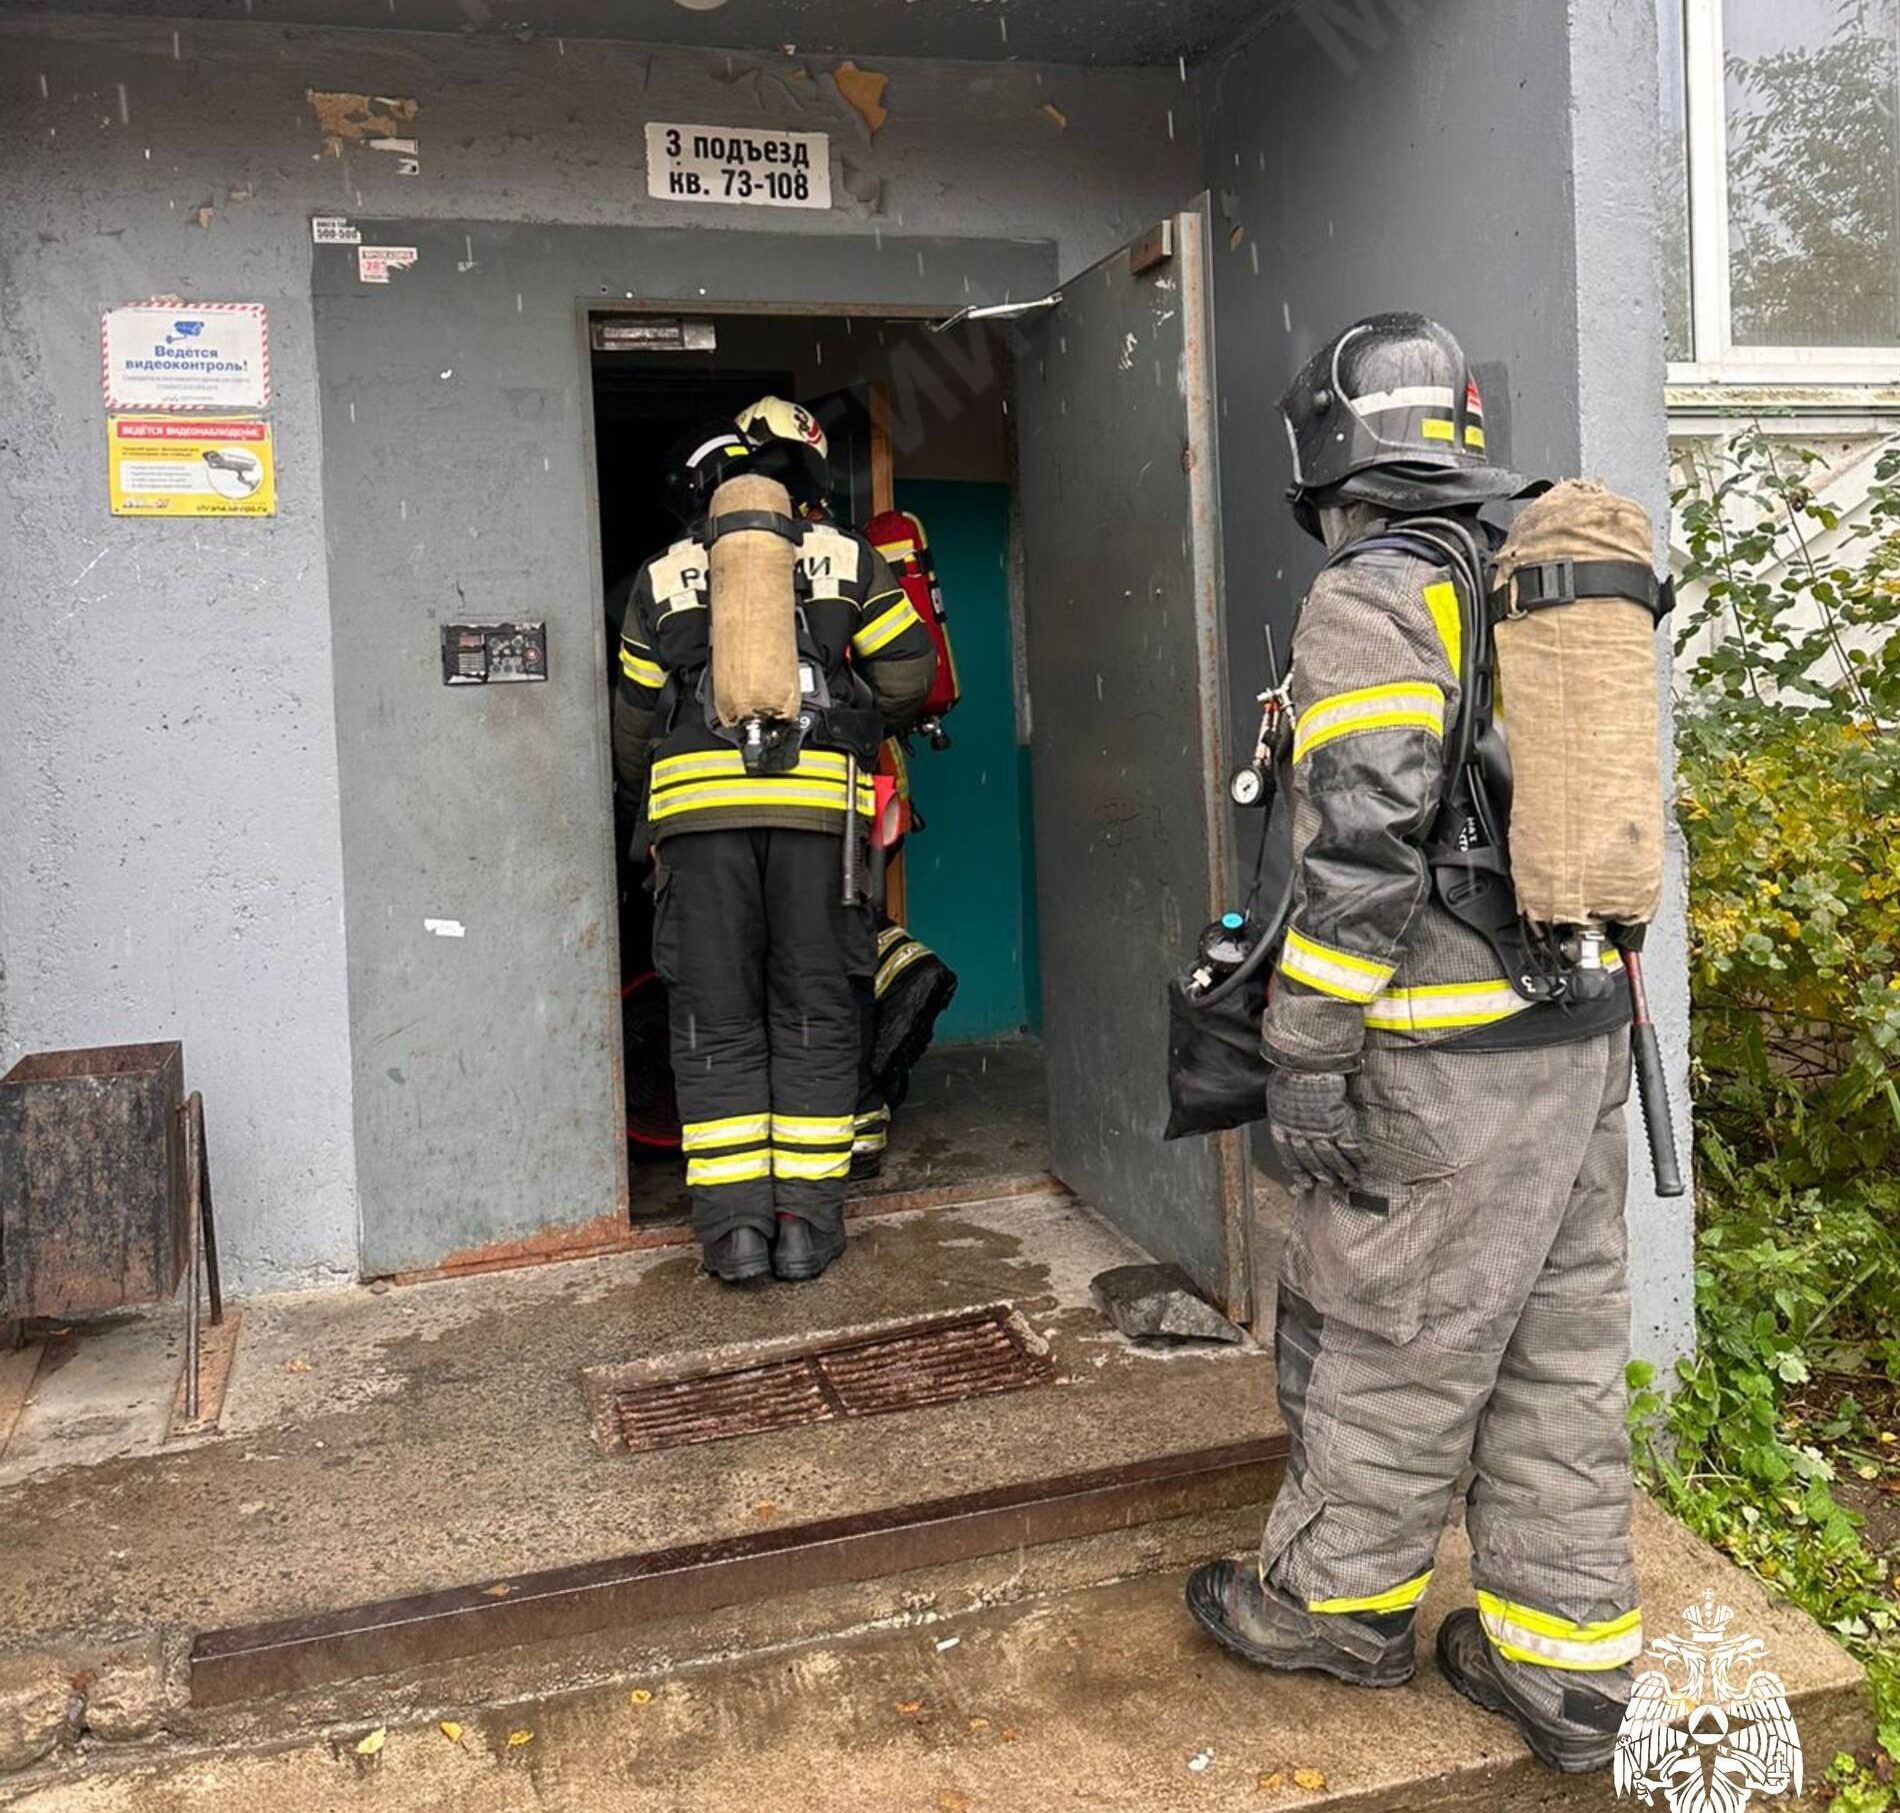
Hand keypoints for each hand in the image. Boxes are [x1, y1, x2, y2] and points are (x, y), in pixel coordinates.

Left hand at [1265, 1068, 1362, 1189]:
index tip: (1304, 1183)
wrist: (1307, 1064)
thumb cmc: (1292, 1072)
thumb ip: (1284, 1109)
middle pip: (1313, 1161)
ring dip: (1342, 1172)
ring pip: (1333, 1158)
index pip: (1290, 1156)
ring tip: (1349, 1182)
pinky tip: (1364, 1166)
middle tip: (1331, 1187)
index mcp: (1283, 1126)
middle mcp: (1301, 1133)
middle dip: (1323, 1176)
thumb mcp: (1279, 1093)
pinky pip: (1351, 1147)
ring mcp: (1322, 1131)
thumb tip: (1287, 1113)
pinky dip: (1359, 1159)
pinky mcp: (1341, 1124)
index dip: (1298, 1171)